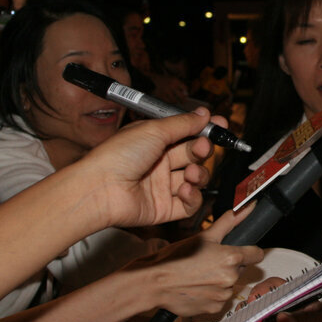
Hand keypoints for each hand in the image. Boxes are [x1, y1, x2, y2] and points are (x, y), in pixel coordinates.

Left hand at [82, 109, 216, 228]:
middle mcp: (158, 163)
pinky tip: (184, 189)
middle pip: (192, 155)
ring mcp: (161, 187)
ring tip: (192, 172)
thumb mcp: (154, 130)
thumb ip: (183, 123)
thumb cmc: (118, 155)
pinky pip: (189, 204)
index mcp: (153, 141)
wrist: (100, 188)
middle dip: (202, 149)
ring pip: (194, 179)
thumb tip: (204, 113)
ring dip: (200, 173)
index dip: (204, 129)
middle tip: (203, 146)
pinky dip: (193, 196)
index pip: (186, 133)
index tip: (220, 125)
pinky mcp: (164, 208)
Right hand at [126, 208, 264, 316]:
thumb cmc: (175, 259)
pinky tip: (197, 288)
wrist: (154, 283)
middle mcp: (230, 278)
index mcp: (231, 257)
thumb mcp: (203, 236)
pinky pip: (219, 300)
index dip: (248, 251)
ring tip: (200, 275)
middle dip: (228, 265)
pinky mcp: (214, 309)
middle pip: (240, 269)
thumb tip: (246, 209)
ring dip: (219, 281)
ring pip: (229, 285)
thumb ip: (229, 222)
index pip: (256, 254)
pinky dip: (211, 295)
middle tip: (208, 262)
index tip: (240, 251)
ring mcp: (223, 295)